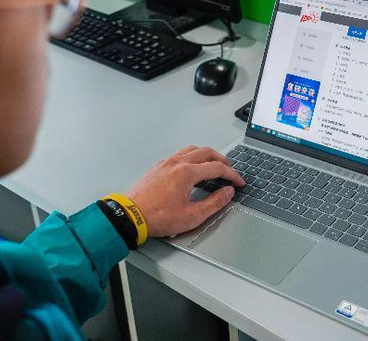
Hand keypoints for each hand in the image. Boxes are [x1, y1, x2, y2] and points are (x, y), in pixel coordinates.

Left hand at [124, 145, 244, 237]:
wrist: (129, 216)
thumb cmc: (156, 217)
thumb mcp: (192, 216)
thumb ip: (214, 203)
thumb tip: (227, 193)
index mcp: (187, 173)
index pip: (217, 168)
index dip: (232, 175)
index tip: (238, 182)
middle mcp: (176, 163)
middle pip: (206, 152)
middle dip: (221, 160)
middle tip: (229, 169)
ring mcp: (165, 163)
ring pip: (191, 150)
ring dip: (206, 155)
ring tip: (212, 164)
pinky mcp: (157, 168)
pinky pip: (179, 155)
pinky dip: (191, 157)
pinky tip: (191, 168)